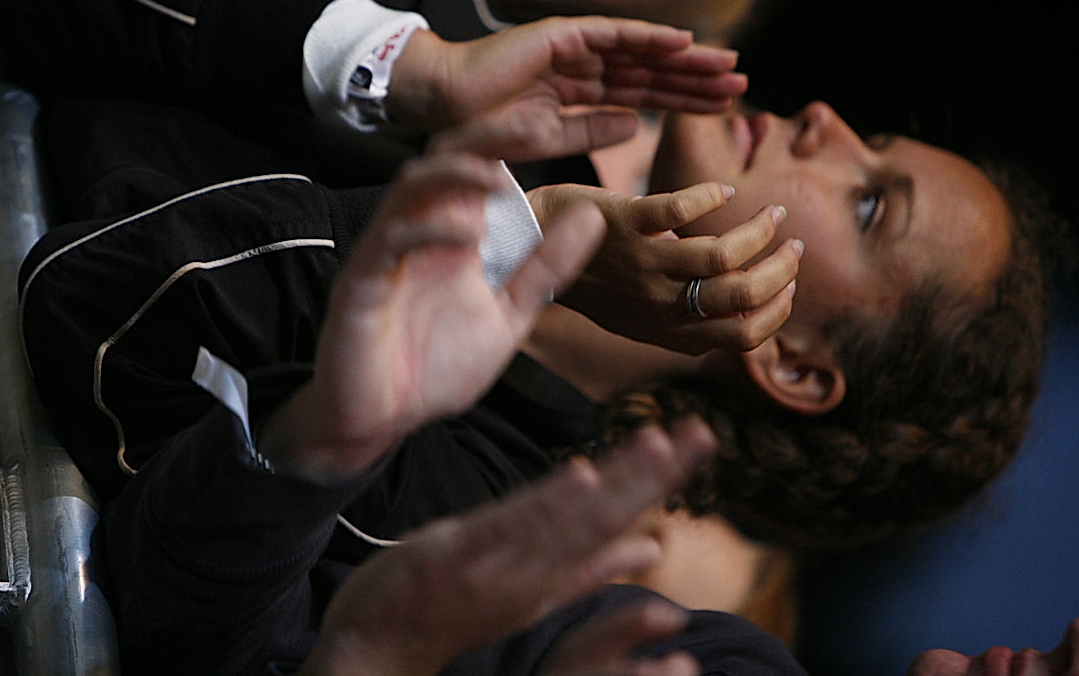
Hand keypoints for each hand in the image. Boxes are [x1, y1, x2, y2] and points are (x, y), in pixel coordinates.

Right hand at [258, 152, 605, 479]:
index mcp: (452, 234)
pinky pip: (389, 241)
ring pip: (410, 188)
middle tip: (535, 126)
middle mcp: (418, 232)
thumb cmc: (435, 366)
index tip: (553, 126)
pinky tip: (466, 233)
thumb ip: (545, 268)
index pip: (478, 169)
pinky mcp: (361, 283)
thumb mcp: (509, 314)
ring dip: (455, 175)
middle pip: (443, 160)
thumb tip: (591, 216)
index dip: (509, 141)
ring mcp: (386, 254)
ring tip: (498, 177)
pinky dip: (427, 228)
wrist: (381, 421)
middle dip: (486, 137)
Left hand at [299, 419, 717, 675]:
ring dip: (618, 484)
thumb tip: (650, 550)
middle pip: (605, 519)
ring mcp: (502, 569)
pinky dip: (551, 505)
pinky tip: (584, 475)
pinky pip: (512, 530)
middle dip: (654, 477)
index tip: (698, 438)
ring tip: (657, 443)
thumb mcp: (530, 589)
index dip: (659, 481)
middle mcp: (538, 573)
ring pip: (571, 522)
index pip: (617, 519)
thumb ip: (589, 569)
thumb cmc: (453, 605)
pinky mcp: (460, 561)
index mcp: (554, 574)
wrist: (378, 643)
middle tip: (700, 435)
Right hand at [388, 17, 746, 161]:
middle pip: (651, 72)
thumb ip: (593, 131)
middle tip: (739, 83)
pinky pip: (614, 34)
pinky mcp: (562, 36)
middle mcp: (585, 67)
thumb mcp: (551, 138)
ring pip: (642, 53)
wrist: (445, 106)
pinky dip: (648, 37)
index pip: (644, 96)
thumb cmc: (487, 127)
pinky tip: (683, 42)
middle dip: (694, 79)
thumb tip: (638, 128)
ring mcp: (575, 49)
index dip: (681, 102)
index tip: (721, 110)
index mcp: (582, 94)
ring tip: (724, 64)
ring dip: (684, 59)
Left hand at [530, 181, 800, 354]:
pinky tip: (724, 191)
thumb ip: (684, 323)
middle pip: (740, 296)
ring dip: (759, 230)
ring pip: (721, 255)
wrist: (527, 250)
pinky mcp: (623, 224)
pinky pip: (681, 209)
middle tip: (793, 244)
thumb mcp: (637, 318)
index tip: (790, 285)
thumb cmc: (591, 281)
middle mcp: (655, 304)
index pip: (741, 336)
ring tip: (772, 213)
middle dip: (780, 269)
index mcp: (665, 330)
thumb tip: (743, 319)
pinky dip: (712, 196)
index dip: (776, 312)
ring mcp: (639, 264)